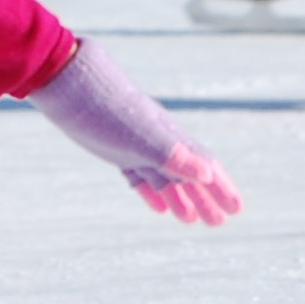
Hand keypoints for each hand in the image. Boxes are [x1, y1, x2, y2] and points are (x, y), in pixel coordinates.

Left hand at [28, 39, 240, 224]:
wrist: (67, 80)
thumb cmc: (105, 108)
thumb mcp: (140, 138)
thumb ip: (173, 155)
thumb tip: (208, 173)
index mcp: (169, 137)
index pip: (204, 166)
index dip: (221, 188)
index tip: (237, 208)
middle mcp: (157, 140)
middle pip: (187, 174)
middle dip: (205, 198)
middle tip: (220, 223)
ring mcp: (135, 145)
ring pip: (164, 177)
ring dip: (180, 198)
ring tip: (193, 220)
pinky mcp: (114, 149)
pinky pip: (139, 174)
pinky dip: (150, 191)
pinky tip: (158, 207)